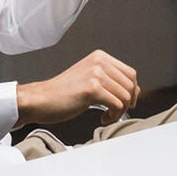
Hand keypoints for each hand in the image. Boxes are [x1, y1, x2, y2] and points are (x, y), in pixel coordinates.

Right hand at [16, 49, 140, 126]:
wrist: (41, 100)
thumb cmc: (62, 93)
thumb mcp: (89, 78)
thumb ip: (109, 80)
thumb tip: (135, 92)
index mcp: (99, 57)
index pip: (130, 73)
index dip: (132, 91)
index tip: (126, 102)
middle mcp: (99, 62)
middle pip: (131, 84)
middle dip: (128, 102)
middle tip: (116, 112)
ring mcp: (96, 74)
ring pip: (126, 96)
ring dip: (120, 111)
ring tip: (107, 116)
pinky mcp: (92, 89)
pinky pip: (117, 105)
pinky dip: (113, 115)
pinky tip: (103, 118)